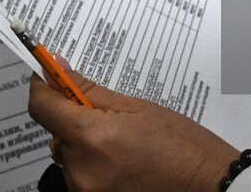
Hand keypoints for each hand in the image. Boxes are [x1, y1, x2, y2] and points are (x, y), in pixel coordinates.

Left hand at [28, 58, 236, 191]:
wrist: (208, 185)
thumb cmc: (182, 146)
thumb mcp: (136, 107)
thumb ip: (90, 91)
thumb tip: (58, 71)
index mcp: (93, 137)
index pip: (42, 106)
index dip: (42, 85)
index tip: (48, 73)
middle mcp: (82, 169)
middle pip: (56, 132)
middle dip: (73, 117)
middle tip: (107, 113)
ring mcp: (85, 191)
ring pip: (68, 154)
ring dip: (84, 142)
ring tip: (123, 141)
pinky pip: (79, 173)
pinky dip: (93, 162)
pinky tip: (122, 159)